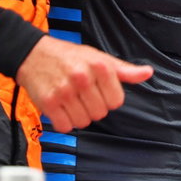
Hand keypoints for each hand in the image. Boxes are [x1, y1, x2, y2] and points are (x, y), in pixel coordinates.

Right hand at [15, 35, 152, 132]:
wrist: (33, 54)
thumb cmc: (69, 57)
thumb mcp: (99, 58)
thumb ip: (124, 70)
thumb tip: (147, 73)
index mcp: (99, 66)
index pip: (117, 101)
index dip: (108, 98)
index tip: (99, 91)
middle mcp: (82, 78)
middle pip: (100, 113)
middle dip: (93, 107)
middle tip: (82, 95)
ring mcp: (64, 91)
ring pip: (83, 122)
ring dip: (78, 116)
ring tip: (71, 100)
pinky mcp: (48, 103)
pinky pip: (65, 127)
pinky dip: (63, 122)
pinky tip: (61, 108)